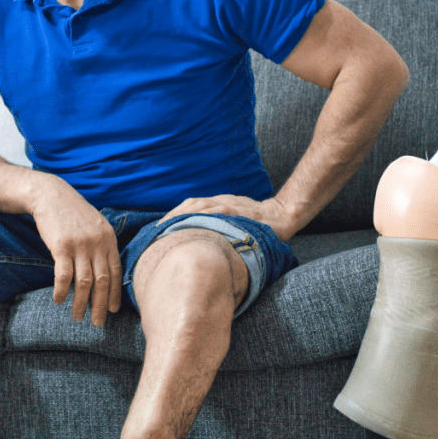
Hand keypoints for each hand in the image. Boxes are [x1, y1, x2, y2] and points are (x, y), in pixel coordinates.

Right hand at [30, 176, 121, 326]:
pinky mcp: (61, 246)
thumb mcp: (95, 225)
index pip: (116, 271)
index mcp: (109, 238)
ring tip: (77, 317)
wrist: (50, 195)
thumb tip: (106, 272)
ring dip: (81, 303)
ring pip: (84, 282)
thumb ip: (102, 245)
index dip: (115, 293)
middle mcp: (98, 242)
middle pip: (102, 281)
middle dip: (101, 305)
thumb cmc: (72, 213)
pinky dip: (62, 291)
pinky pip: (64, 275)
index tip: (113, 310)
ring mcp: (80, 244)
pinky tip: (59, 300)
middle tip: (98, 323)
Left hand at [160, 194, 297, 241]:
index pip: (189, 206)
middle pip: (190, 206)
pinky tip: (193, 228)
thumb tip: (199, 237)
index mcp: (217, 202)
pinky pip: (218, 214)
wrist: (281, 215)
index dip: (172, 215)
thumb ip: (218, 221)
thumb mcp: (233, 215)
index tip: (157, 228)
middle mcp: (220, 201)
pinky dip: (204, 219)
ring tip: (169, 233)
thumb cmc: (256, 219)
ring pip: (201, 208)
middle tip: (157, 233)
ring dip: (183, 218)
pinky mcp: (238, 213)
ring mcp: (229, 206)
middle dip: (172, 218)